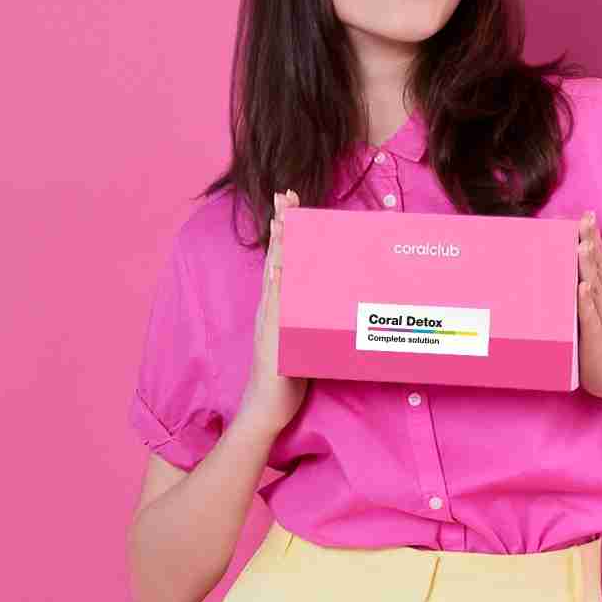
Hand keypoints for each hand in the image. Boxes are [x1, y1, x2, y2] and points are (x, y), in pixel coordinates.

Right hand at [239, 189, 309, 435]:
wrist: (265, 407)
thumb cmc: (287, 376)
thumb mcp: (304, 339)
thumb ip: (313, 320)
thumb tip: (336, 303)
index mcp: (278, 304)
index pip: (283, 259)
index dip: (286, 231)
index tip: (291, 203)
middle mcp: (270, 306)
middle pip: (276, 256)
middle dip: (280, 224)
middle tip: (284, 194)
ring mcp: (269, 319)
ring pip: (274, 274)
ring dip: (278, 246)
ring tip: (282, 218)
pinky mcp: (272, 335)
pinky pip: (275, 304)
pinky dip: (277, 283)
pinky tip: (280, 265)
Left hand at [577, 210, 601, 400]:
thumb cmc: (597, 337)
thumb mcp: (592, 308)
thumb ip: (585, 285)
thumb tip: (571, 263)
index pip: (599, 261)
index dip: (594, 237)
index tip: (587, 215)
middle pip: (598, 268)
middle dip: (591, 243)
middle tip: (585, 220)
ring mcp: (600, 318)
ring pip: (593, 288)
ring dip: (588, 267)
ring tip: (582, 246)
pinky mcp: (594, 337)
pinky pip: (588, 317)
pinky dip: (585, 303)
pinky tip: (581, 288)